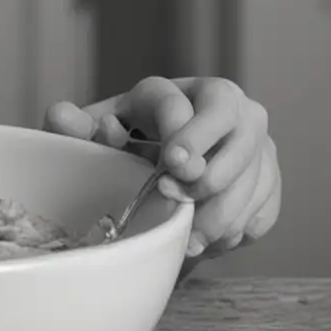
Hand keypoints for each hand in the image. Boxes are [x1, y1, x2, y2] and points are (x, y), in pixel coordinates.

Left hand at [43, 77, 280, 257]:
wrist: (158, 187)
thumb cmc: (123, 157)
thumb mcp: (96, 144)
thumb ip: (76, 132)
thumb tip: (61, 115)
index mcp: (172, 91)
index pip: (190, 98)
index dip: (185, 131)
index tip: (173, 163)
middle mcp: (222, 104)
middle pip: (237, 126)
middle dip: (214, 168)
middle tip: (182, 201)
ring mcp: (253, 138)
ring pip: (254, 171)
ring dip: (221, 210)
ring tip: (187, 239)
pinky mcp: (269, 172)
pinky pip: (264, 202)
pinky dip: (238, 227)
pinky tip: (208, 238)